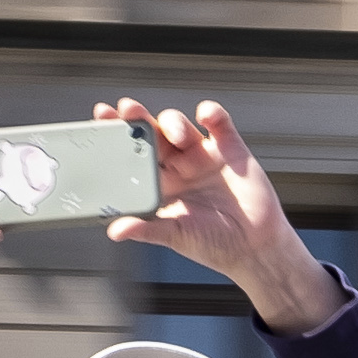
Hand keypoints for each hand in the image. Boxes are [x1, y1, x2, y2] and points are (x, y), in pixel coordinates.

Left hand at [95, 98, 341, 333]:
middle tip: (127, 108)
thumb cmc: (215, 245)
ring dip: (172, 122)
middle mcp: (179, 166)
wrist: (256, 250)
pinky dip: (212, 114)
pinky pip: (220, 124)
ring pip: (180, 126)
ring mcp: (204, 156)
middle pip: (153, 133)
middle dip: (138, 118)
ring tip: (175, 132)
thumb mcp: (176, 236)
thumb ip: (147, 229)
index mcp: (161, 184)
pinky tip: (205, 114)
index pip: (133, 154)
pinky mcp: (231, 150)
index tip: (101, 118)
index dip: (118, 136)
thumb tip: (115, 231)